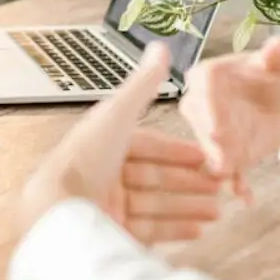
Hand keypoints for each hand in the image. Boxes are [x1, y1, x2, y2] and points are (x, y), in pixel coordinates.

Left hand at [21, 43, 227, 243]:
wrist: (59, 210)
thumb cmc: (84, 160)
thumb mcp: (118, 115)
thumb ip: (143, 85)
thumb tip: (160, 48)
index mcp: (104, 144)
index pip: (148, 146)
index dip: (178, 151)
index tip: (206, 156)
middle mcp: (106, 174)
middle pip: (156, 177)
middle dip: (190, 181)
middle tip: (220, 184)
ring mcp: (109, 206)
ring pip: (157, 205)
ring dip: (189, 205)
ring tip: (219, 209)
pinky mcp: (112, 232)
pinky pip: (151, 230)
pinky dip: (176, 229)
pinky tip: (199, 229)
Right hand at [179, 35, 279, 198]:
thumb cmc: (275, 75)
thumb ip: (279, 53)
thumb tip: (277, 46)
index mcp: (208, 75)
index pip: (202, 87)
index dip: (209, 107)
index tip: (217, 126)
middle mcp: (200, 104)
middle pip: (200, 122)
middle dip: (209, 140)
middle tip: (220, 157)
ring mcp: (210, 133)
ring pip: (209, 149)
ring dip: (218, 164)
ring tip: (230, 177)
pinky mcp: (225, 154)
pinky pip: (227, 170)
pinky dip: (236, 183)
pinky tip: (246, 195)